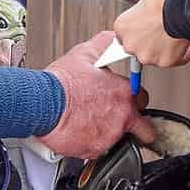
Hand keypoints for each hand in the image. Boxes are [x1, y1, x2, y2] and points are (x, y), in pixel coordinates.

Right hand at [42, 31, 156, 158]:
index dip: (135, 100)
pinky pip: (99, 150)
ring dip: (109, 133)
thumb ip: (105, 45)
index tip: (128, 102)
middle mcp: (122, 118)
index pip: (143, 100)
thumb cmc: (61, 82)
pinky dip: (91, 143)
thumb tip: (114, 38)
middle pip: (146, 131)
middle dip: (139, 128)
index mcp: (123, 94)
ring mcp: (109, 136)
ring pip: (119, 140)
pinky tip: (81, 131)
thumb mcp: (86, 54)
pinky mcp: (95, 150)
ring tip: (91, 123)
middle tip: (123, 122)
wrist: (42, 104)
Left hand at [114, 0, 189, 68]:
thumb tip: (152, 12)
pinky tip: (187, 43)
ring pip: (156, 56)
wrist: (178, 6)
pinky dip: (182, 53)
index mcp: (121, 27)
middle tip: (162, 31)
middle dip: (150, 42)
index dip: (139, 31)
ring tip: (175, 35)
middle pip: (138, 48)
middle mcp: (130, 44)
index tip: (148, 29)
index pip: (126, 35)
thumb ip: (143, 10)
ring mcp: (146, 55)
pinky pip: (174, 60)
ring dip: (165, 48)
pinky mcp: (164, 62)